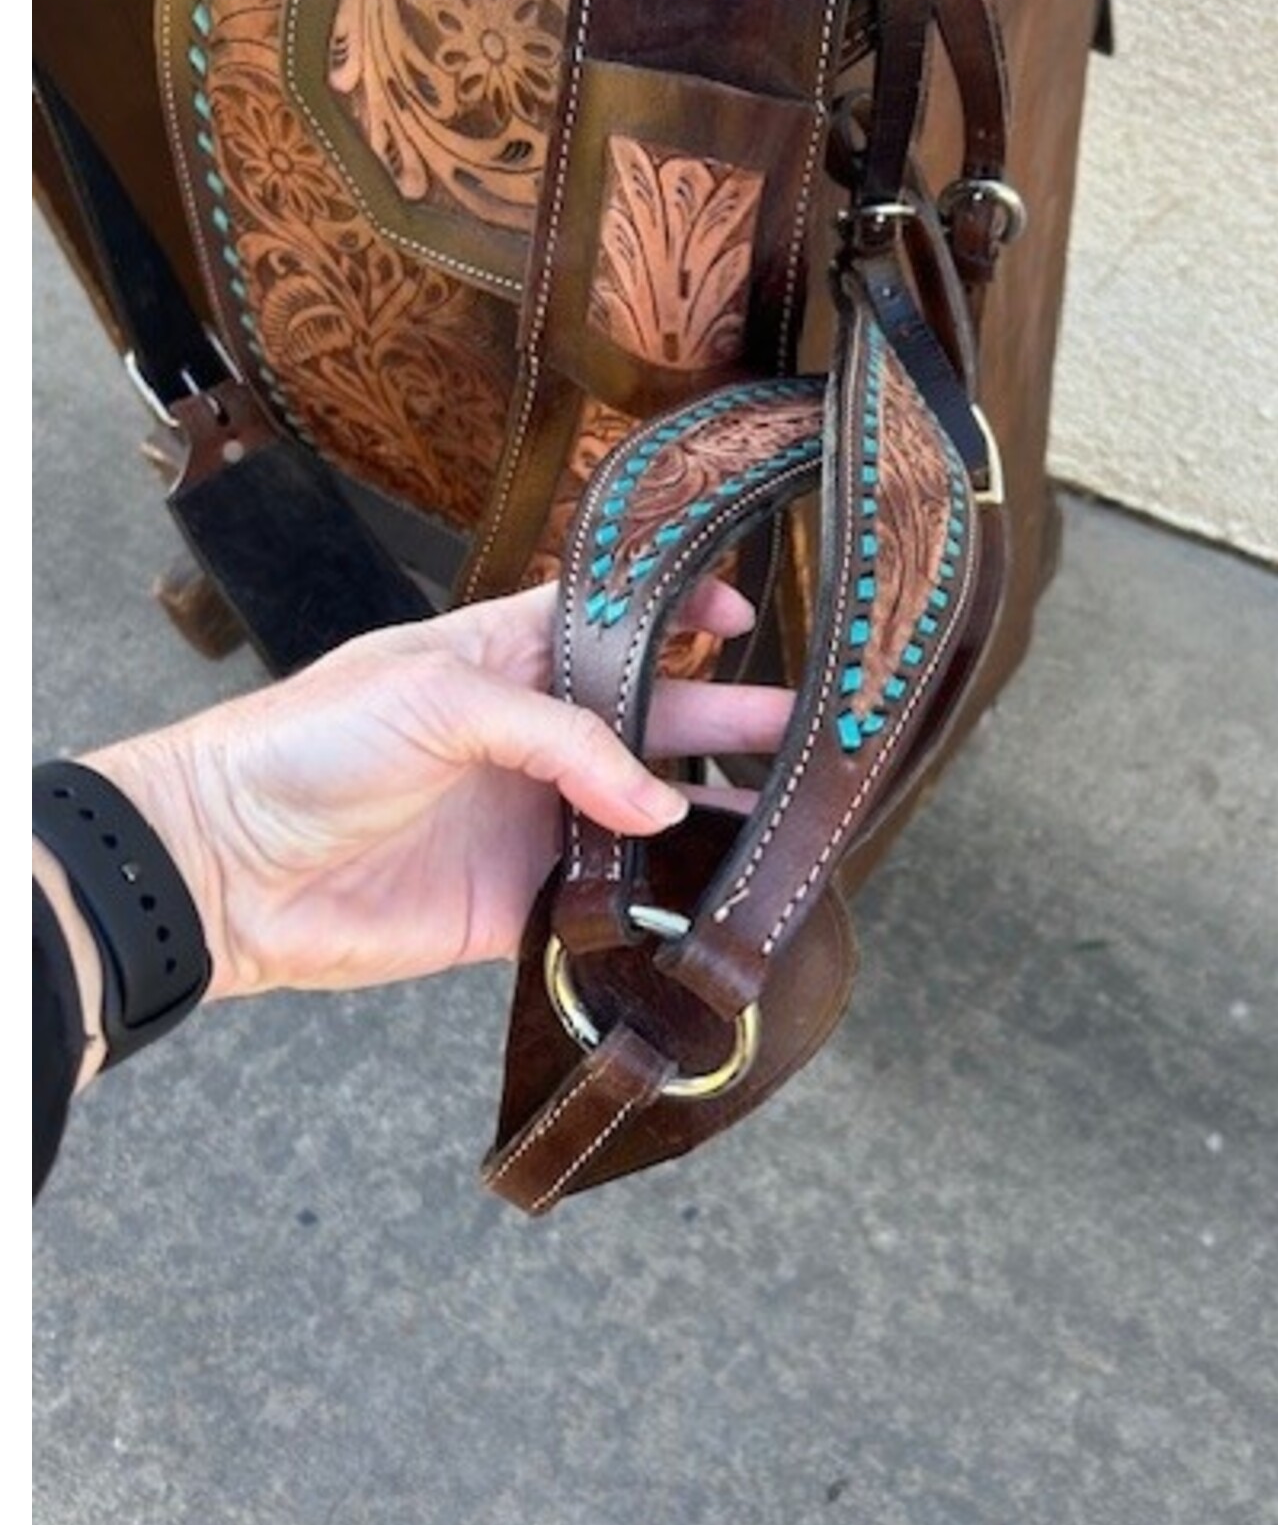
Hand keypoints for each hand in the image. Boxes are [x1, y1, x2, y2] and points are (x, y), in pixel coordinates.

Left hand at [81, 580, 789, 1005]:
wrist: (224, 867)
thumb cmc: (307, 746)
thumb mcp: (436, 695)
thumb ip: (560, 739)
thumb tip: (654, 806)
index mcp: (503, 659)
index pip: (608, 625)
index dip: (675, 616)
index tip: (742, 618)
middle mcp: (526, 739)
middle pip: (650, 724)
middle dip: (727, 722)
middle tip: (806, 731)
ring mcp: (525, 822)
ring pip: (638, 819)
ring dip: (706, 818)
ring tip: (786, 820)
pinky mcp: (513, 905)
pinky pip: (603, 906)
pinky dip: (655, 907)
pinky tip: (712, 904)